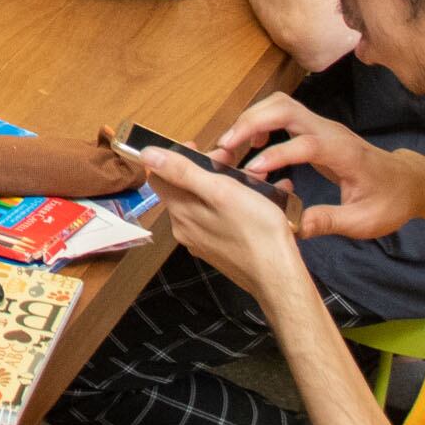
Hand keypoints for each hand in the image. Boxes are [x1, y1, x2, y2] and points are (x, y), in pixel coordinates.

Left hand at [129, 144, 306, 297]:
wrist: (279, 276)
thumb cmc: (255, 230)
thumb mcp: (221, 191)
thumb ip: (182, 172)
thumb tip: (146, 154)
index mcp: (181, 212)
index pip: (159, 177)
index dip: (175, 156)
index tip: (201, 148)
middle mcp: (185, 228)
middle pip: (184, 189)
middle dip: (205, 169)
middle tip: (233, 160)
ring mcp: (203, 242)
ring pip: (205, 203)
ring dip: (225, 185)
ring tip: (254, 178)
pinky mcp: (221, 250)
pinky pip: (220, 219)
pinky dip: (235, 204)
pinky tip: (260, 199)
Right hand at [218, 93, 416, 243]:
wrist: (407, 181)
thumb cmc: (388, 201)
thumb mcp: (364, 221)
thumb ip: (329, 222)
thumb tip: (292, 227)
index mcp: (344, 153)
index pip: (306, 144)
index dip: (278, 155)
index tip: (252, 172)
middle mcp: (330, 131)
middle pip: (285, 108)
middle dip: (252, 122)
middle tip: (225, 147)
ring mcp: (321, 126)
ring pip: (280, 105)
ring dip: (251, 119)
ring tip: (230, 146)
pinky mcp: (314, 129)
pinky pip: (281, 114)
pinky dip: (260, 122)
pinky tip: (251, 145)